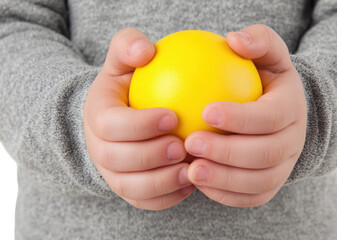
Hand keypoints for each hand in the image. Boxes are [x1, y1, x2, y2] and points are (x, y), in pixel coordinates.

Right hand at [83, 28, 194, 209]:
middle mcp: (99, 150)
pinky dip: (168, 197)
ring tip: (190, 170)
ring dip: (161, 182)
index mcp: (97, 118)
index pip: (110, 126)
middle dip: (150, 156)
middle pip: (117, 160)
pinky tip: (193, 183)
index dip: (139, 125)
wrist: (120, 119)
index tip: (172, 116)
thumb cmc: (129, 86)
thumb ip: (129, 47)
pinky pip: (146, 202)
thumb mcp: (124, 61)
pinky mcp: (129, 191)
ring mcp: (112, 174)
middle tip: (182, 146)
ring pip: (130, 188)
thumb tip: (145, 49)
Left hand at [184, 24, 306, 206]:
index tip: (206, 111)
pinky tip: (198, 183)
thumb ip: (257, 40)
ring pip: (259, 182)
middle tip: (191, 143)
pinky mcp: (271, 186)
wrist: (283, 115)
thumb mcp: (268, 54)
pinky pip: (250, 197)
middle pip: (265, 154)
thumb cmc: (265, 81)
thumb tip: (235, 38)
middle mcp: (293, 142)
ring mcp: (284, 168)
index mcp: (291, 109)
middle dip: (227, 153)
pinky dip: (225, 194)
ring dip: (223, 180)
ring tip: (190, 170)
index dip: (241, 118)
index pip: (271, 117)